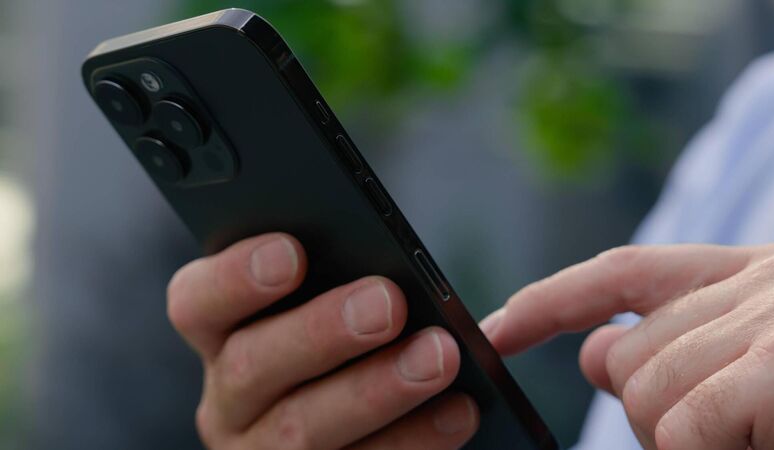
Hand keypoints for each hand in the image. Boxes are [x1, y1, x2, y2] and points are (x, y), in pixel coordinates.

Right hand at [167, 233, 477, 448]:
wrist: (364, 431)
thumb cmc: (351, 346)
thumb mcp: (338, 306)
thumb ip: (356, 281)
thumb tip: (419, 287)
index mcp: (223, 334)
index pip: (197, 301)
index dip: (235, 277)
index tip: (291, 252)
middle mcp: (230, 398)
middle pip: (251, 364)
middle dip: (323, 332)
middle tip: (388, 303)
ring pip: (300, 430)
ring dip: (376, 391)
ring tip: (438, 357)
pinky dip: (412, 442)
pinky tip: (458, 412)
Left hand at [481, 244, 773, 449]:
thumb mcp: (762, 359)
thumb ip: (679, 345)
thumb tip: (596, 353)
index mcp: (754, 275)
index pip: (624, 271)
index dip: (552, 300)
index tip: (498, 330)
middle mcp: (762, 284)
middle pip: (624, 354)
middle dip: (651, 414)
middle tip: (722, 435)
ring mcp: (772, 321)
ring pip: (643, 394)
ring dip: (681, 442)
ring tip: (750, 439)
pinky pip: (682, 428)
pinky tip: (761, 447)